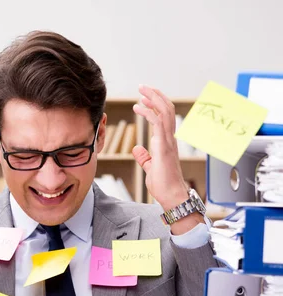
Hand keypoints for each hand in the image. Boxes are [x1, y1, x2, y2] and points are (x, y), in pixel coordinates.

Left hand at [132, 86, 203, 233]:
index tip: (144, 97)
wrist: (171, 196)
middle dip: (155, 95)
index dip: (156, 104)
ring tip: (141, 91)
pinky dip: (149, 112)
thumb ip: (145, 157)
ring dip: (153, 99)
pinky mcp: (164, 146)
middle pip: (166, 109)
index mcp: (167, 141)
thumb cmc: (164, 185)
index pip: (164, 116)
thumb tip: (138, 150)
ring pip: (165, 112)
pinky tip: (138, 107)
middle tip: (142, 86)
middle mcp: (170, 138)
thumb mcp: (150, 167)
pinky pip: (158, 123)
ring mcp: (168, 141)